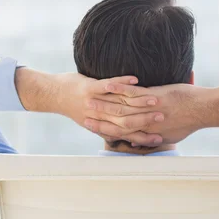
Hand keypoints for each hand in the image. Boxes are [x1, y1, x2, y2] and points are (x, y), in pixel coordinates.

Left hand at [16, 68, 166, 145]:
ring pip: (120, 105)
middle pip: (126, 122)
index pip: (126, 135)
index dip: (144, 138)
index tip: (160, 138)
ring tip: (156, 100)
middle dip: (146, 121)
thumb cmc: (78, 108)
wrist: (55, 95)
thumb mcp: (96, 122)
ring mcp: (94, 103)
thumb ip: (113, 130)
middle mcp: (99, 118)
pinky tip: (136, 79)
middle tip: (163, 119)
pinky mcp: (89, 89)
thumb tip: (132, 139)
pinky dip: (122, 83)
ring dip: (139, 102)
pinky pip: (108, 86)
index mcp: (102, 127)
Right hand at [85, 81, 218, 145]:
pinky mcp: (155, 97)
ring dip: (104, 104)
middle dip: (99, 118)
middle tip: (84, 114)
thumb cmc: (191, 121)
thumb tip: (154, 139)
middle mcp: (146, 124)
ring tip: (89, 99)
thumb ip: (160, 136)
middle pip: (116, 122)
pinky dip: (120, 89)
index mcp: (148, 133)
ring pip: (121, 108)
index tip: (91, 126)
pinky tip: (107, 86)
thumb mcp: (172, 134)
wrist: (205, 110)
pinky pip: (134, 94)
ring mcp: (149, 110)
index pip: (121, 134)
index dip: (104, 131)